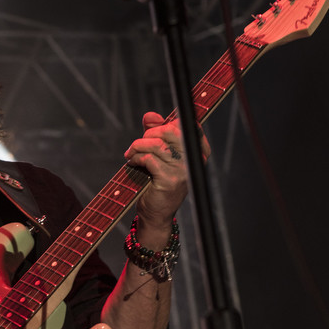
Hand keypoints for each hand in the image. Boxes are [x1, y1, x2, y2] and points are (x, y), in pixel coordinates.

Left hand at [124, 111, 209, 234]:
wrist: (156, 213)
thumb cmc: (158, 182)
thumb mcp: (159, 154)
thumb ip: (157, 133)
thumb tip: (150, 115)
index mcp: (197, 151)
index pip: (186, 125)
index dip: (166, 123)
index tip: (151, 129)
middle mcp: (193, 160)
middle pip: (172, 131)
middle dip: (150, 133)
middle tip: (138, 144)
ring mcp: (183, 171)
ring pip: (157, 145)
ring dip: (138, 146)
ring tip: (130, 154)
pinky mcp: (169, 181)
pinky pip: (149, 160)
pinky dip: (137, 158)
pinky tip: (132, 163)